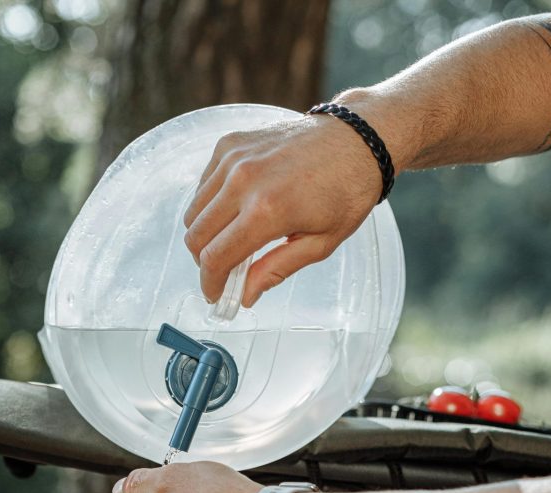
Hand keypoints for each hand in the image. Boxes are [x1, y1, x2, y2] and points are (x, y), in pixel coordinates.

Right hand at [183, 115, 381, 306]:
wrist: (356, 139)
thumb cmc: (346, 191)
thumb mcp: (320, 243)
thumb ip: (276, 270)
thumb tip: (245, 295)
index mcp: (266, 210)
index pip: (215, 258)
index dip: (211, 283)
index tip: (216, 294)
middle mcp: (243, 180)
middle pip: (196, 236)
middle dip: (204, 262)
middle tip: (223, 272)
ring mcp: (233, 158)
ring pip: (194, 212)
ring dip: (205, 235)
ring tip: (229, 242)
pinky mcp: (231, 143)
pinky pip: (203, 185)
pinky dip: (210, 205)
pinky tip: (234, 211)